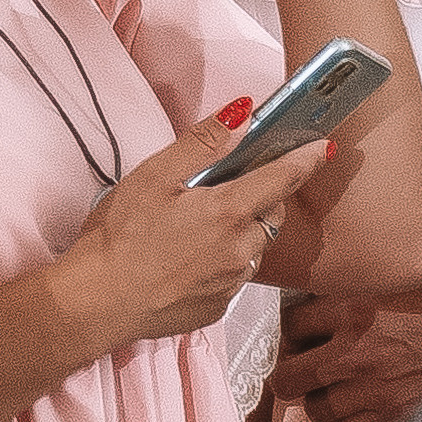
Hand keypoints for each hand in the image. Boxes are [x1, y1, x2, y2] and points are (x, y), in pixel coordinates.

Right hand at [61, 103, 333, 351]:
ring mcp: (231, 284)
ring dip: (245, 232)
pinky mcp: (218, 308)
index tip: (325, 146)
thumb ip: (203, 143)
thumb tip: (244, 113)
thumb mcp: (154, 176)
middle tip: (233, 187)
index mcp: (228, 212)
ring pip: (256, 247)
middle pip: (273, 215)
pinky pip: (236, 276)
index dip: (306, 159)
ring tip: (204, 226)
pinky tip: (192, 259)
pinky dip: (227, 261)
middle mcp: (240, 250)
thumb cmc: (119, 236)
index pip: (283, 178)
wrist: (97, 303)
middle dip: (266, 197)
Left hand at [273, 260, 421, 421]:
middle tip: (310, 366)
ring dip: (328, 400)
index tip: (308, 329)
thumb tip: (356, 286)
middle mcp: (357, 353)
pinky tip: (377, 405)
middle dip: (295, 372)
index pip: (292, 323)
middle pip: (288, 378)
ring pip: (318, 412)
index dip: (298, 327)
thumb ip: (379, 284)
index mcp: (357, 306)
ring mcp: (377, 393)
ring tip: (349, 387)